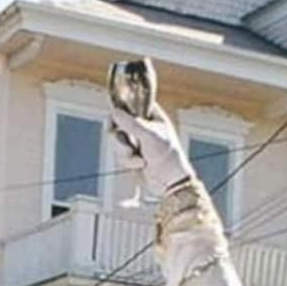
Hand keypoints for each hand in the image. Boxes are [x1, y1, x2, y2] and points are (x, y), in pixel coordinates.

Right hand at [107, 59, 197, 201]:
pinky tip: (140, 165)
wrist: (171, 182)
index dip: (122, 105)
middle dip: (118, 132)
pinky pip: (120, 154)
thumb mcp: (150, 136)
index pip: (133, 102)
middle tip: (116, 134)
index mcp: (153, 116)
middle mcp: (144, 126)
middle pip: (119, 120)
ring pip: (117, 139)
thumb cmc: (168, 157)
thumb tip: (114, 112)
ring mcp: (138, 141)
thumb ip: (131, 123)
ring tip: (136, 156)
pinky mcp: (133, 155)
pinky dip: (128, 161)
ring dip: (123, 149)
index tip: (115, 112)